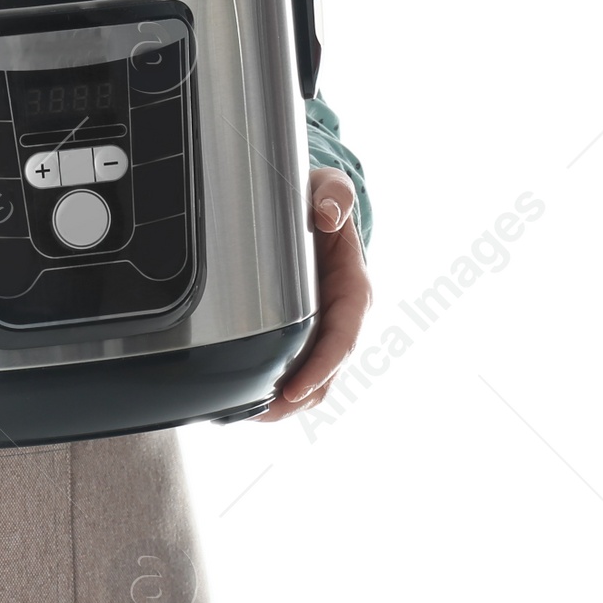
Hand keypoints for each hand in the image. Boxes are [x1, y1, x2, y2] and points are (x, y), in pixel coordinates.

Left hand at [248, 167, 371, 422]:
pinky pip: (297, 366)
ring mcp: (323, 327)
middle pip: (327, 370)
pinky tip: (248, 398)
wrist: (314, 201)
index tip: (295, 389)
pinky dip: (277, 387)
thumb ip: (335, 195)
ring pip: (313, 378)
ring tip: (250, 414)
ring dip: (286, 401)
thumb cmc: (321, 198)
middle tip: (262, 413)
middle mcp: (341, 316)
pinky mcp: (305, 330)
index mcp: (353, 289)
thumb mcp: (329, 187)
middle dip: (298, 397)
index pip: (342, 337)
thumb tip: (328, 214)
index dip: (322, 367)